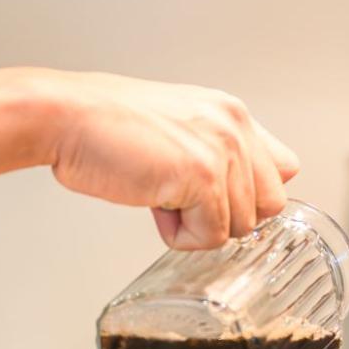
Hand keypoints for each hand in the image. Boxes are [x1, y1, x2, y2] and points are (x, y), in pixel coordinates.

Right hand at [34, 71, 298, 248]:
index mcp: (230, 112)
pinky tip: (150, 200)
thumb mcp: (175, 126)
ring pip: (240, 226)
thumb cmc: (104, 125)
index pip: (282, 170)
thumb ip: (214, 150)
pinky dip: (177, 234)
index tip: (210, 197)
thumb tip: (237, 195)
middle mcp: (234, 126)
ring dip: (195, 224)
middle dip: (223, 214)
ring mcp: (222, 150)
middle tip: (177, 195)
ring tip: (156, 191)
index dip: (246, 195)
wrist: (66, 117)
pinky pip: (210, 236)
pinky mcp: (202, 177)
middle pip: (268, 206)